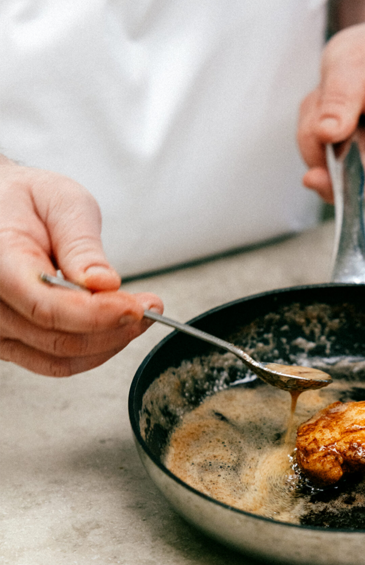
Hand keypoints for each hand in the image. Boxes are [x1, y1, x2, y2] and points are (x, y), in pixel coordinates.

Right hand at [0, 160, 162, 375]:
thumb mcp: (62, 203)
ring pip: (59, 359)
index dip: (98, 315)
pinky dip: (93, 351)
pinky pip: (53, 362)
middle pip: (57, 339)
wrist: (3, 209)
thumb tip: (103, 283)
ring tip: (139, 315)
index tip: (137, 307)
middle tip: (150, 308)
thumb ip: (81, 245)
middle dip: (114, 329)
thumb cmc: (27, 201)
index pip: (46, 306)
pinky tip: (116, 328)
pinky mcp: (9, 341)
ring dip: (108, 343)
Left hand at [298, 0, 364, 203]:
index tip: (312, 175)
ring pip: (320, 160)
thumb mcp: (356, 59)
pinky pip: (314, 149)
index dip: (341, 186)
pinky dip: (311, 124)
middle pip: (338, 175)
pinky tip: (328, 101)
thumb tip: (327, 134)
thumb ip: (342, 95)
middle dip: (318, 140)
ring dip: (312, 126)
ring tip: (332, 91)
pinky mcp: (345, 154)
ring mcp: (363, 157)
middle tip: (326, 95)